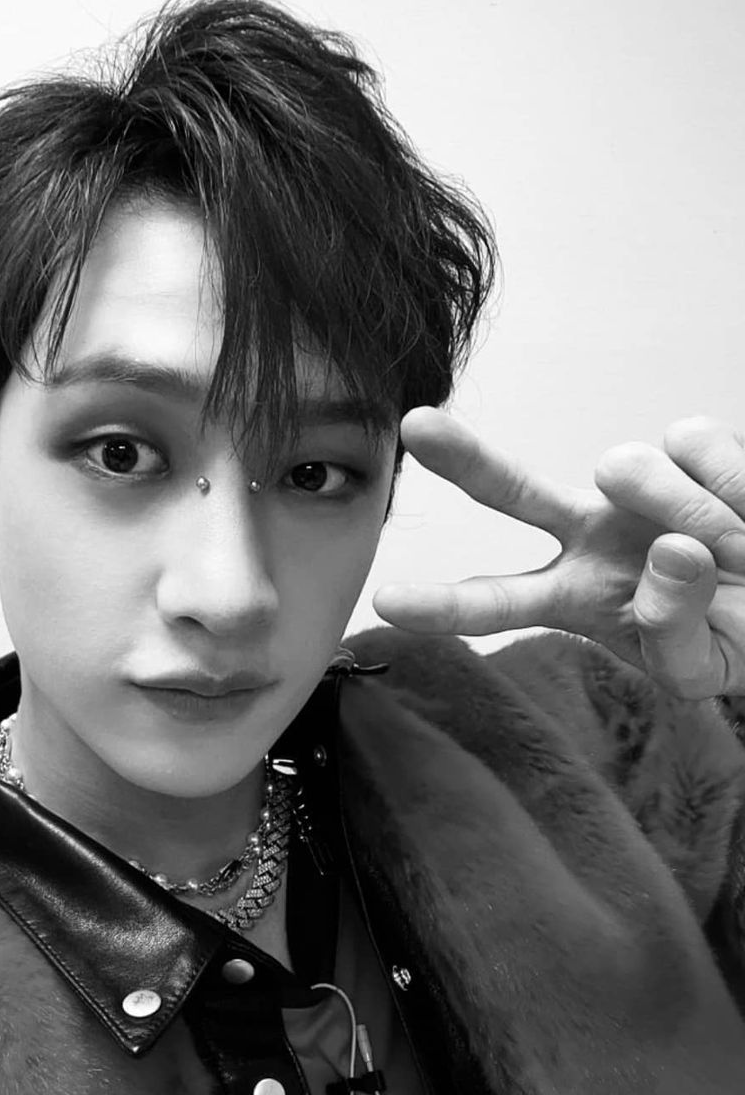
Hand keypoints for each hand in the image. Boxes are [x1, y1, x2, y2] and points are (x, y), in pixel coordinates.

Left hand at [371, 407, 744, 698]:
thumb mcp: (700, 669)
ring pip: (629, 469)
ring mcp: (631, 487)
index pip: (497, 603)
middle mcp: (586, 533)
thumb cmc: (735, 636)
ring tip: (739, 552)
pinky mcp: (682, 446)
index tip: (385, 600)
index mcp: (573, 597)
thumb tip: (667, 553)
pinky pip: (695, 447)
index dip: (443, 604)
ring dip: (693, 512)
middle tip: (416, 425)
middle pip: (511, 491)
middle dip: (465, 459)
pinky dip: (733, 484)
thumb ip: (673, 634)